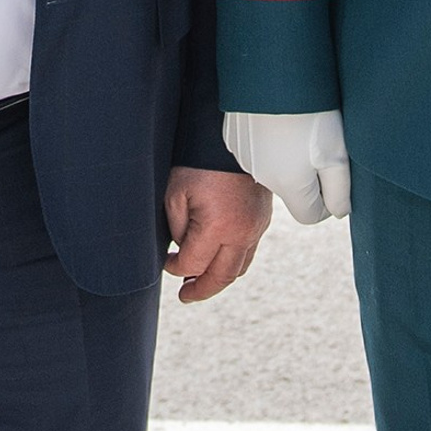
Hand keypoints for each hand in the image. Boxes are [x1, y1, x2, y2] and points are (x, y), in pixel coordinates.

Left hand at [164, 166, 272, 301]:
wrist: (230, 133)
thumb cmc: (198, 160)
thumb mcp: (176, 192)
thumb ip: (178, 229)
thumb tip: (183, 252)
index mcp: (218, 227)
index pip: (193, 264)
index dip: (175, 268)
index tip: (166, 263)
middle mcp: (242, 232)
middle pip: (221, 277)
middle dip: (200, 290)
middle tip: (185, 296)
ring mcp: (257, 227)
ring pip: (239, 268)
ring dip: (219, 279)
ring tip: (200, 282)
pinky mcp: (264, 219)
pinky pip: (249, 251)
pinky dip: (233, 262)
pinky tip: (218, 259)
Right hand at [222, 108, 350, 224]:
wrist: (270, 63)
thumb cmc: (309, 106)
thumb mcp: (337, 151)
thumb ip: (340, 192)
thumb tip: (338, 212)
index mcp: (288, 185)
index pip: (310, 215)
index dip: (328, 199)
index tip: (334, 170)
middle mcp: (261, 176)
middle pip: (292, 191)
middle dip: (307, 174)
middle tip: (318, 139)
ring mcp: (243, 155)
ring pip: (273, 169)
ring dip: (287, 156)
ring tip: (297, 123)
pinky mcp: (233, 135)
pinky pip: (256, 150)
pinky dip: (269, 139)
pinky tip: (277, 116)